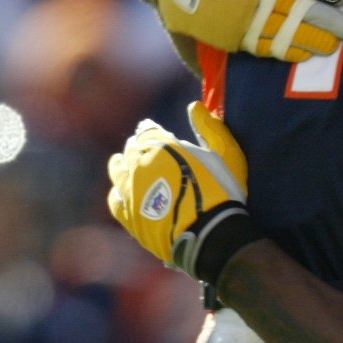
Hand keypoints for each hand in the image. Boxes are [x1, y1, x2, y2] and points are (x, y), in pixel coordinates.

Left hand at [106, 105, 254, 278]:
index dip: (151, 130)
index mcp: (161, 145)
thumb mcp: (227, 154)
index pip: (148, 130)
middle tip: (145, 151)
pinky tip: (124, 193)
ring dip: (123, 165)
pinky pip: (114, 199)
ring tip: (129, 167)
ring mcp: (130, 191)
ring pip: (117, 171)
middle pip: (131, 149)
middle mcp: (139, 164)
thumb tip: (194, 107)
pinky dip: (118, 192)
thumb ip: (210, 128)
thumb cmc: (223, 192)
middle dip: (138, 147)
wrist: (211, 234)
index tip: (155, 132)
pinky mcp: (127, 216)